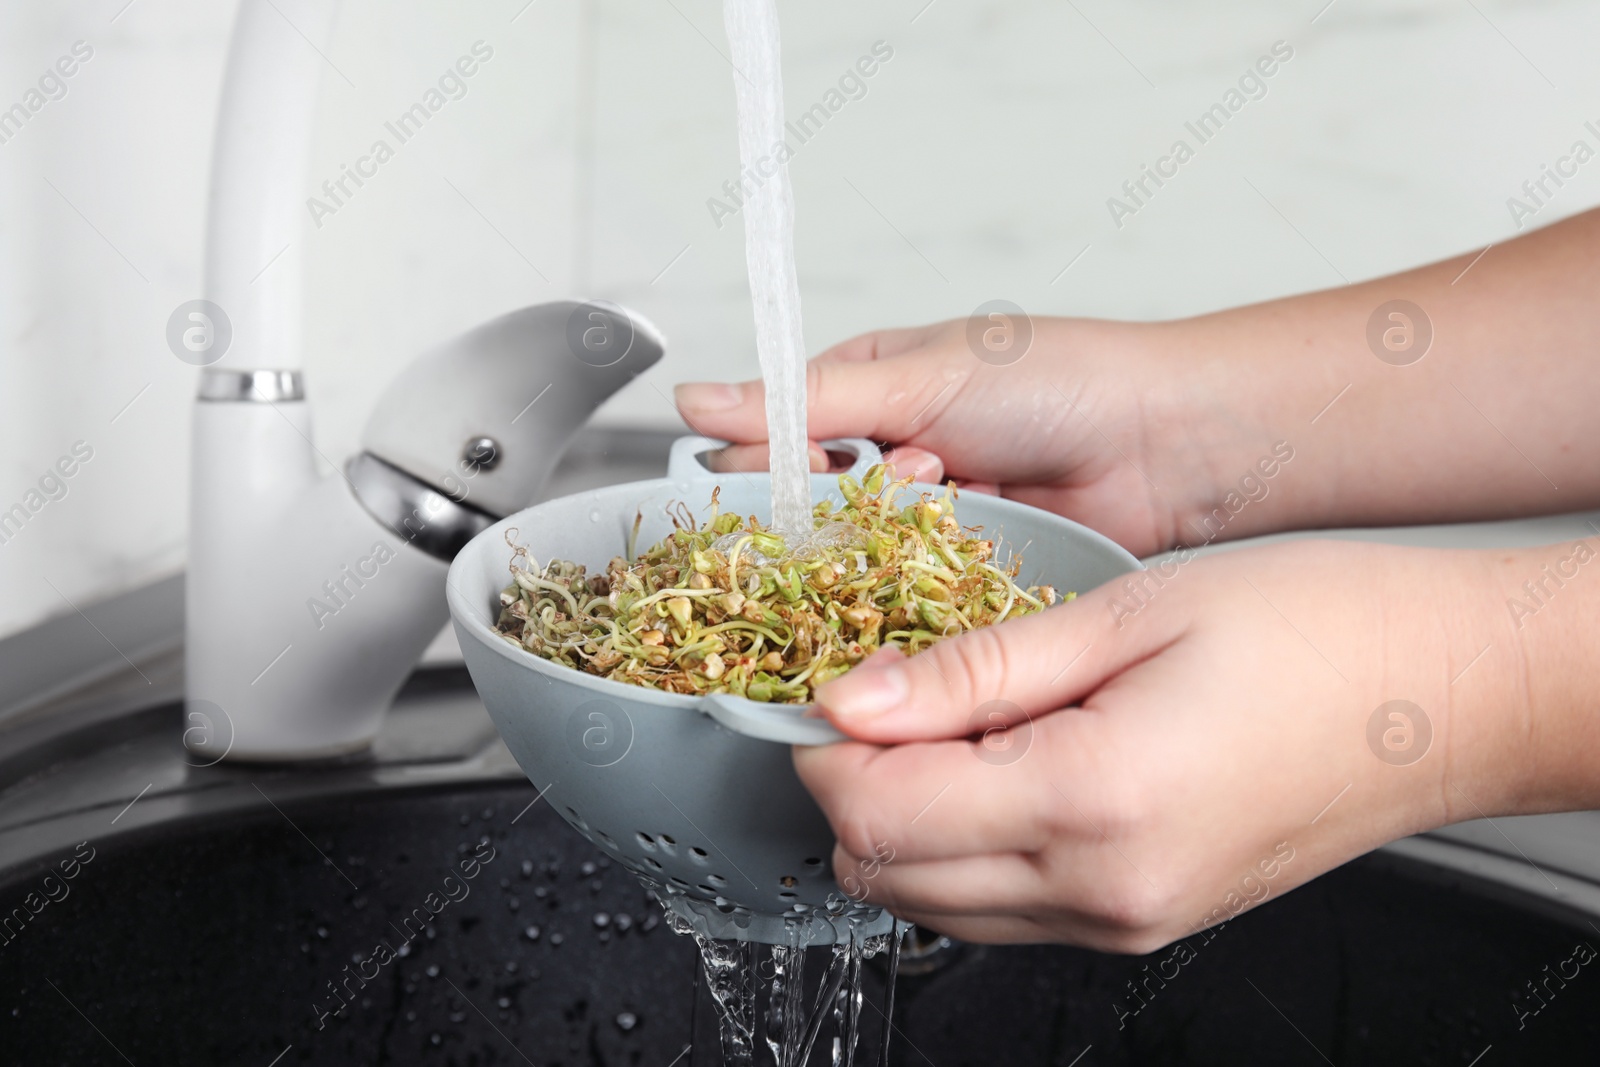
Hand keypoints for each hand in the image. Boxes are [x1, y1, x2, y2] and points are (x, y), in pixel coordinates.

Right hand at [674, 318, 1273, 557]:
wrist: (1169, 445)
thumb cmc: (1056, 381)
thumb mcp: (919, 375)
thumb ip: (802, 400)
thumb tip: (693, 398)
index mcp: (865, 391)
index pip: (773, 439)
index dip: (760, 467)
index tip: (769, 483)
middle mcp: (888, 460)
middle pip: (808, 510)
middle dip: (829, 511)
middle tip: (871, 490)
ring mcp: (925, 522)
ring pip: (855, 559)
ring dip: (881, 543)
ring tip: (937, 497)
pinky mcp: (959, 578)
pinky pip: (907, 597)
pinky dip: (915, 587)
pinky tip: (936, 566)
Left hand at [794, 539, 1535, 950]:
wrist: (1445, 695)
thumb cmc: (1318, 631)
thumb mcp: (1127, 615)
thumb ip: (974, 668)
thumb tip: (853, 698)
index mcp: (1092, 800)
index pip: (878, 808)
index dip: (822, 745)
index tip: (822, 682)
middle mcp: (1102, 888)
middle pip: (889, 872)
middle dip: (849, 784)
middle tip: (873, 692)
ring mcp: (1124, 920)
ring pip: (935, 904)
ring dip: (902, 819)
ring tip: (937, 721)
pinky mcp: (1143, 921)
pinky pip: (1001, 910)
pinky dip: (963, 847)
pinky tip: (992, 764)